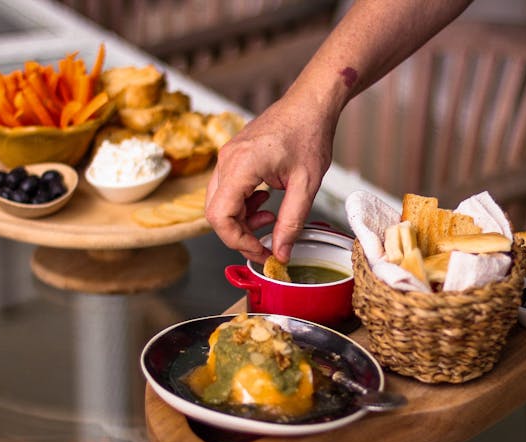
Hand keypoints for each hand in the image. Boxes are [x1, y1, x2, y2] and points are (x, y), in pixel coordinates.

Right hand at [205, 94, 334, 262]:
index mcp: (242, 165)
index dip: (238, 242)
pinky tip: (266, 202)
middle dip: (240, 235)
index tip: (263, 253)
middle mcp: (227, 160)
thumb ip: (291, 222)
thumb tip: (281, 253)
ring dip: (243, 220)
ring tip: (272, 218)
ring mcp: (227, 157)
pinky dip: (243, 204)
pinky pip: (227, 190)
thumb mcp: (306, 185)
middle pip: (216, 213)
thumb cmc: (310, 134)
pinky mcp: (233, 156)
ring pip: (220, 203)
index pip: (220, 216)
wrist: (310, 104)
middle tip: (267, 245)